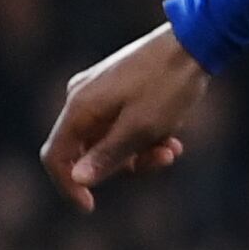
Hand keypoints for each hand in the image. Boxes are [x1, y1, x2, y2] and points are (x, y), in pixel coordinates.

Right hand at [41, 25, 209, 208]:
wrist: (193, 43)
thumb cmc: (168, 86)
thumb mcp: (142, 129)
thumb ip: (108, 155)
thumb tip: (77, 179)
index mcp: (79, 108)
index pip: (55, 157)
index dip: (68, 186)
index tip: (91, 207)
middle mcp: (81, 99)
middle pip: (87, 152)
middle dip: (125, 164)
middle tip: (164, 159)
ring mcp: (98, 93)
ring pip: (110, 141)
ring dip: (142, 151)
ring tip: (173, 146)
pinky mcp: (117, 90)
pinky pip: (122, 125)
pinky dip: (145, 136)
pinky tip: (173, 135)